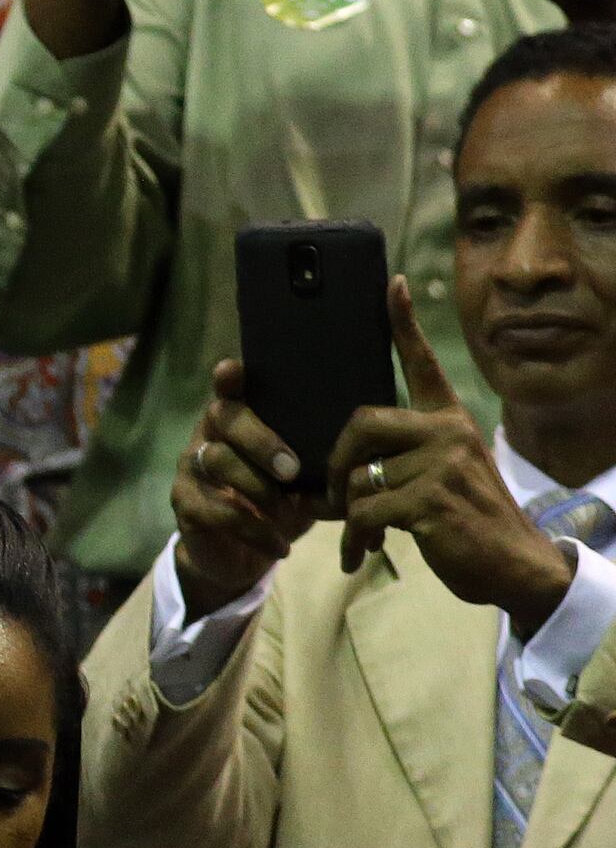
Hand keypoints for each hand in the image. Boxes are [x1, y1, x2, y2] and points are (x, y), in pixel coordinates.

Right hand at [170, 356, 320, 620]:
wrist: (239, 555)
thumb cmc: (279, 502)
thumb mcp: (303, 477)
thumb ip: (318, 455)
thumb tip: (367, 445)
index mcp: (239, 419)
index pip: (230, 388)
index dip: (229, 377)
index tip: (234, 369)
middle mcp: (208, 434)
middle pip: (224, 417)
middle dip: (261, 440)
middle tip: (293, 469)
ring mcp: (191, 467)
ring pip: (217, 460)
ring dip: (257, 487)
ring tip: (288, 512)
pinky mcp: (185, 504)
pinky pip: (218, 511)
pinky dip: (255, 530)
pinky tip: (281, 546)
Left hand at [335, 279, 579, 628]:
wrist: (514, 564)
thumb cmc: (466, 521)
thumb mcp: (443, 476)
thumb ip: (406, 456)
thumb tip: (346, 460)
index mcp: (450, 420)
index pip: (422, 363)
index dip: (403, 323)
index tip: (390, 283)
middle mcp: (448, 432)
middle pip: (360, 423)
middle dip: (335, 462)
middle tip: (333, 496)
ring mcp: (441, 464)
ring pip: (357, 476)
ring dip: (346, 514)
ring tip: (360, 534)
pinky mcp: (430, 499)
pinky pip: (363, 512)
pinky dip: (354, 537)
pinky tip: (362, 553)